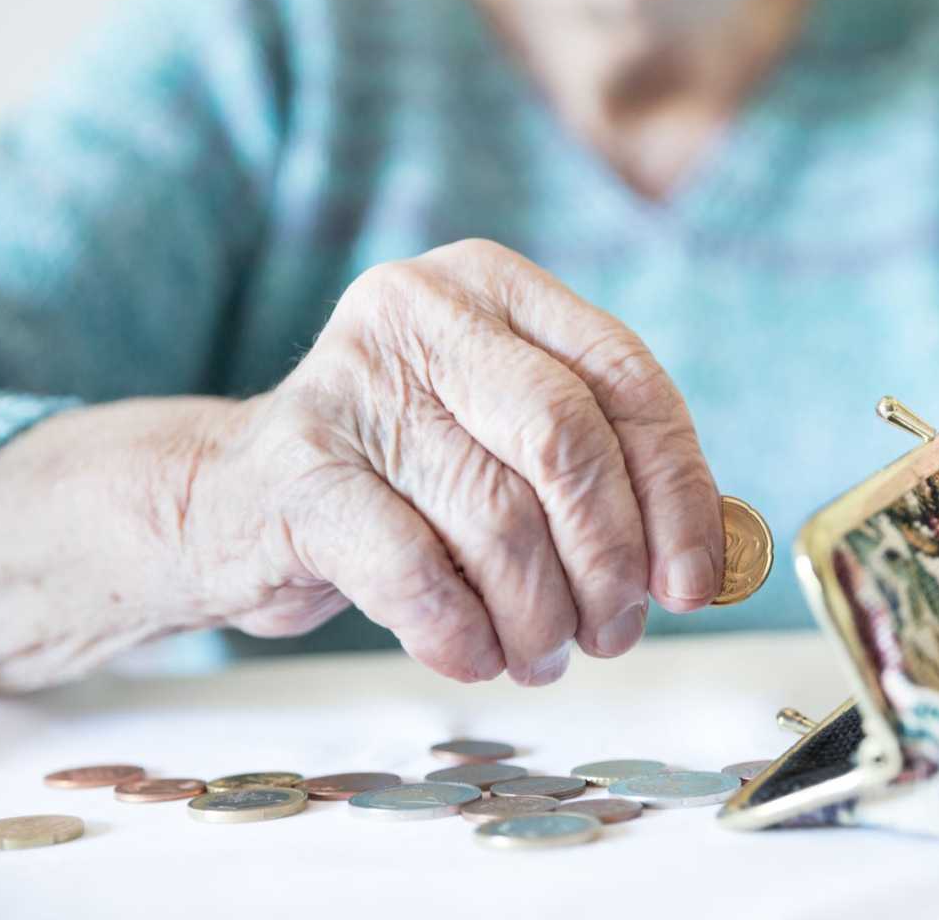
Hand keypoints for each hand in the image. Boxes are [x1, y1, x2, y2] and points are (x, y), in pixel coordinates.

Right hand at [194, 240, 723, 684]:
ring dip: (539, 614)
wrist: (232, 498)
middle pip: (566, 440)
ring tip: (540, 653)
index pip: (624, 376)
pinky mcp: (296, 469)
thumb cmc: (402, 476)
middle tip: (615, 630)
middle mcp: (421, 310)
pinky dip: (463, 634)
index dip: (677, 489)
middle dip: (610, 558)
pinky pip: (415, 571)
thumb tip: (706, 559)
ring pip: (497, 516)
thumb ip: (600, 468)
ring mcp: (349, 383)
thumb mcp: (502, 436)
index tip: (692, 582)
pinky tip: (474, 653)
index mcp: (494, 285)